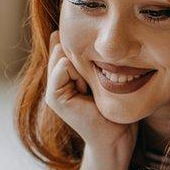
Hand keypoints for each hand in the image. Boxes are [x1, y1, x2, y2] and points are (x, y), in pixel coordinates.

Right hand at [43, 30, 137, 159]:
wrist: (117, 138)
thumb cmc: (116, 109)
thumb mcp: (103, 75)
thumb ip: (89, 58)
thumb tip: (75, 31)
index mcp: (66, 74)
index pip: (69, 43)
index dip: (88, 52)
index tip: (99, 76)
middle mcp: (56, 81)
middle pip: (65, 46)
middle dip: (84, 58)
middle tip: (94, 84)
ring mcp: (52, 89)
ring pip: (64, 54)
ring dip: (83, 67)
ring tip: (90, 90)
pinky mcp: (54, 97)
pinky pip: (63, 66)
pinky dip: (78, 75)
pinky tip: (85, 92)